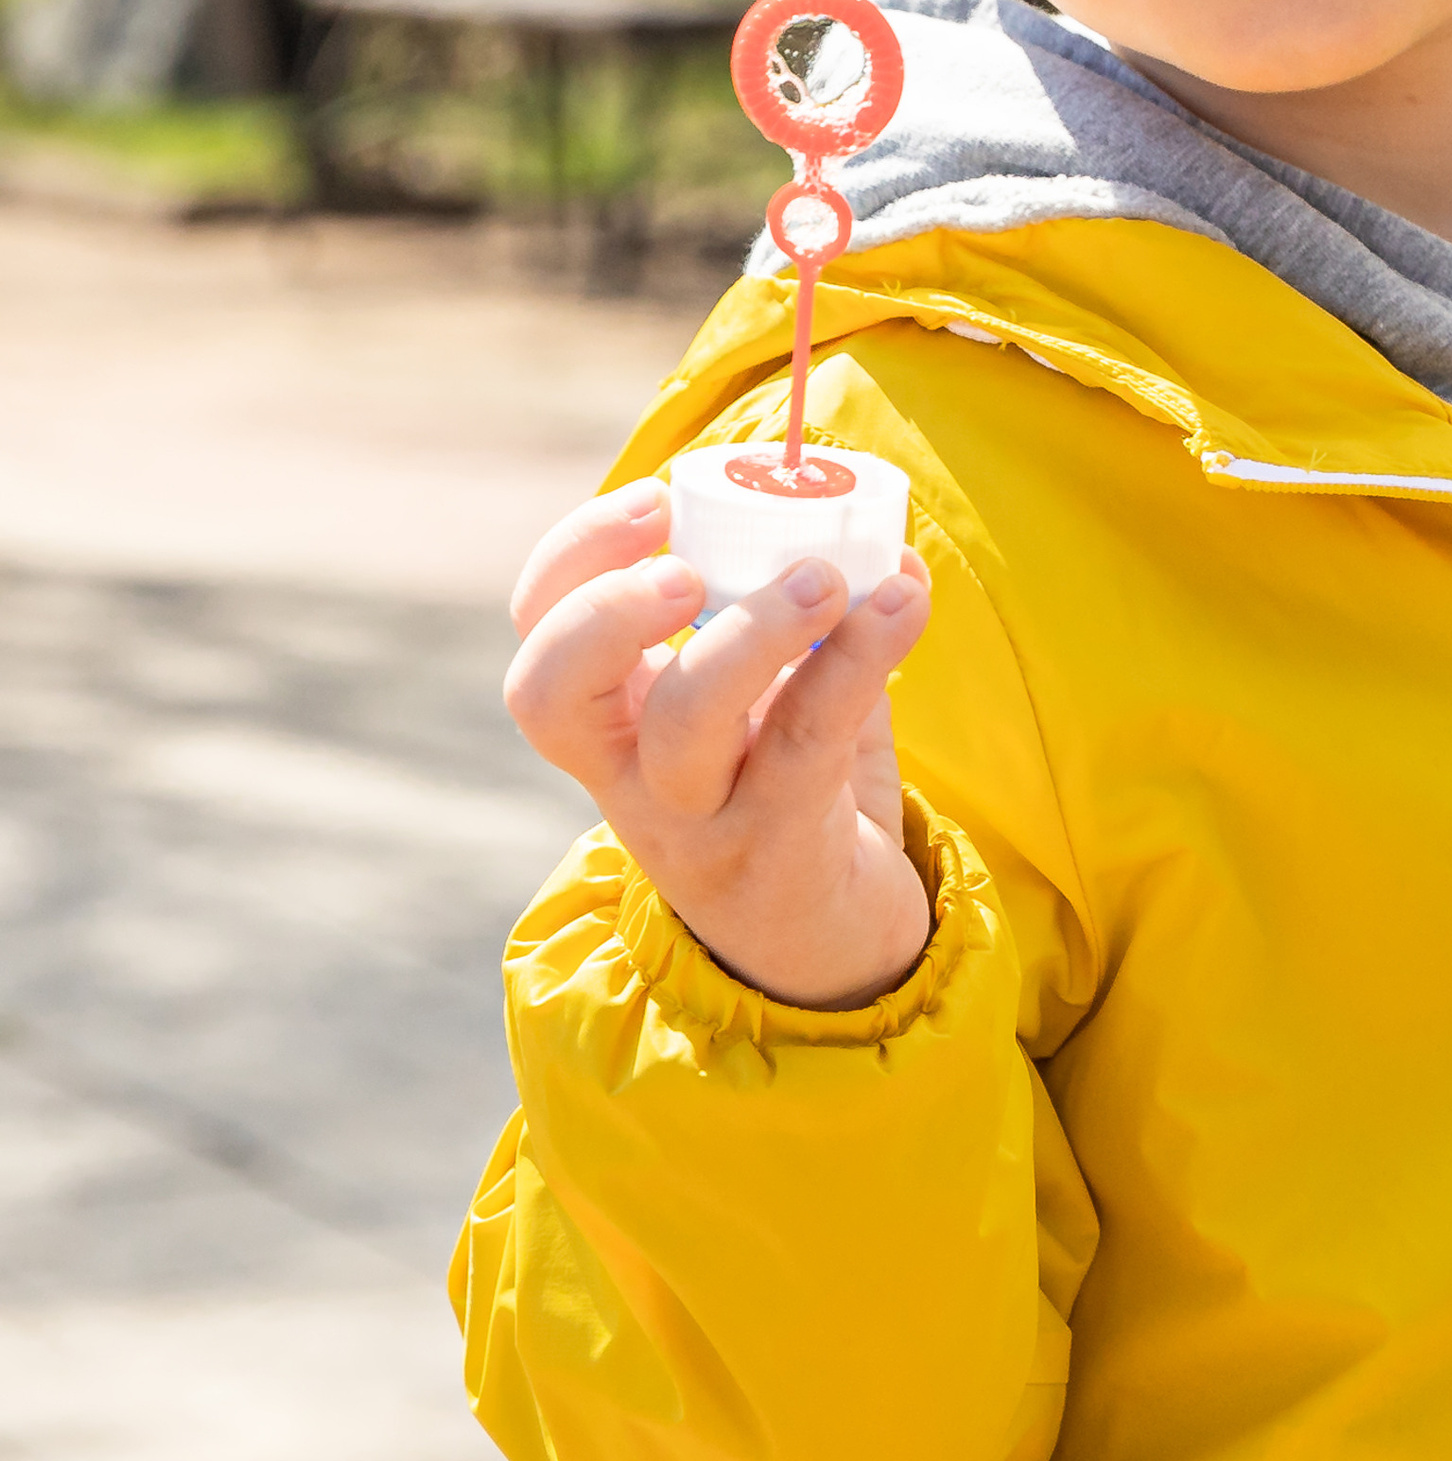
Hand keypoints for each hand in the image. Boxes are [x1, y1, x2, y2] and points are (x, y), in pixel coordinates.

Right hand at [504, 477, 935, 1009]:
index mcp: (613, 728)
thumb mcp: (771, 713)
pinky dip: (856, 662)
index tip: (655, 502)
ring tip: (825, 581)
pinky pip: (806, 745)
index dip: (572, 562)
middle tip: (687, 569)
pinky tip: (901, 609)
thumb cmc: (791, 807)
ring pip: (682, 727)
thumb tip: (889, 549)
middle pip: (557, 693)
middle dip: (607, 612)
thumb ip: (810, 634)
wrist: (830, 958)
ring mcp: (697, 826)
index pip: (540, 639)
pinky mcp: (777, 855)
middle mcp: (630, 780)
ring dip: (750, 633)